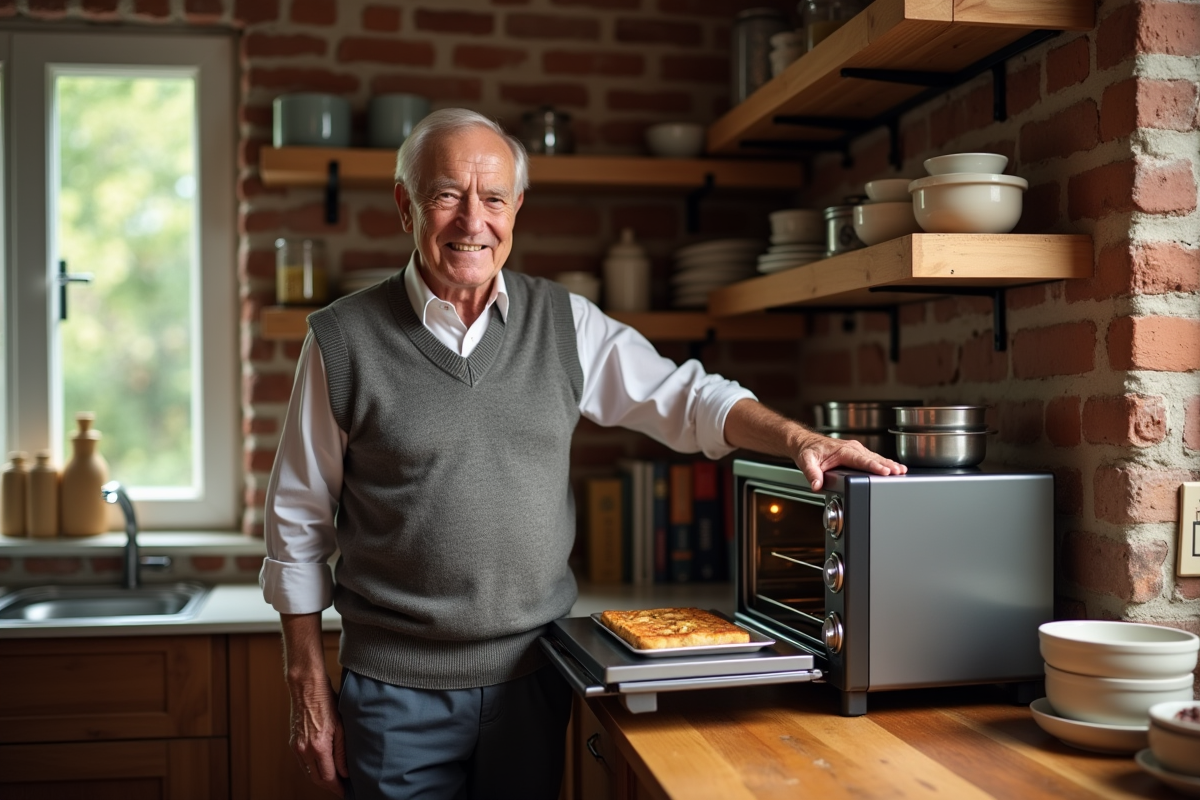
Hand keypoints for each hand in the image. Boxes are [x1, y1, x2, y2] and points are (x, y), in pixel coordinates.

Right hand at [289, 677, 348, 795]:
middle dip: (329, 786)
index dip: (337, 787)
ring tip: (333, 780)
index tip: (344, 791)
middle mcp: (304, 750)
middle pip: (316, 779)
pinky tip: (321, 767)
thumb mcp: (341, 727)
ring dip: (320, 779)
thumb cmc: (326, 703)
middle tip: (340, 788)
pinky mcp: (293, 743)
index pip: (328, 777)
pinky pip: (302, 763)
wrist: (307, 688)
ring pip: (308, 772)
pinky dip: (312, 769)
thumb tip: (345, 772)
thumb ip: (342, 752)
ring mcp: (297, 747)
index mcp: (318, 747)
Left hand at [722, 399, 906, 490]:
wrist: (805, 443)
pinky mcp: (857, 453)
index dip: (873, 466)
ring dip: (889, 463)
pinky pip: (873, 457)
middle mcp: (851, 448)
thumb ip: (811, 474)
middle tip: (900, 472)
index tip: (885, 471)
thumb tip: (816, 484)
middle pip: (872, 458)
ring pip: (875, 457)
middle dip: (887, 465)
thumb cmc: (807, 451)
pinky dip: (884, 462)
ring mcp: (856, 449)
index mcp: (842, 450)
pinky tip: (894, 468)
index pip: (861, 460)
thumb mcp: (805, 462)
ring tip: (902, 471)